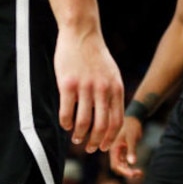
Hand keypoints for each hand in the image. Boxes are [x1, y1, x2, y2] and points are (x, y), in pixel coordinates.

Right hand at [54, 26, 123, 152]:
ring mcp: (85, 87)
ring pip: (83, 122)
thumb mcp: (112, 73)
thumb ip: (112, 93)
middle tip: (90, 148)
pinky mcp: (67, 85)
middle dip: (96, 142)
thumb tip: (110, 116)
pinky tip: (66, 126)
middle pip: (101, 126)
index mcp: (116, 87)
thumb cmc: (96, 56)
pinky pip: (67, 112)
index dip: (111, 137)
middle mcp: (103, 89)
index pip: (117, 120)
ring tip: (76, 139)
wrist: (82, 34)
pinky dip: (66, 123)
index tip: (104, 147)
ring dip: (80, 135)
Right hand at [109, 116, 143, 179]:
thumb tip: (132, 163)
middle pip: (118, 167)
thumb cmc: (131, 126)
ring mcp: (118, 151)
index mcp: (113, 149)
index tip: (134, 174)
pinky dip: (130, 165)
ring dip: (129, 170)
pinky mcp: (124, 150)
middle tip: (139, 174)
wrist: (133, 117)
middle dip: (127, 172)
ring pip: (122, 165)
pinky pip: (125, 161)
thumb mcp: (132, 138)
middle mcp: (114, 152)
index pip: (116, 165)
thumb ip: (131, 150)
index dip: (124, 171)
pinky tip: (138, 169)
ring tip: (140, 173)